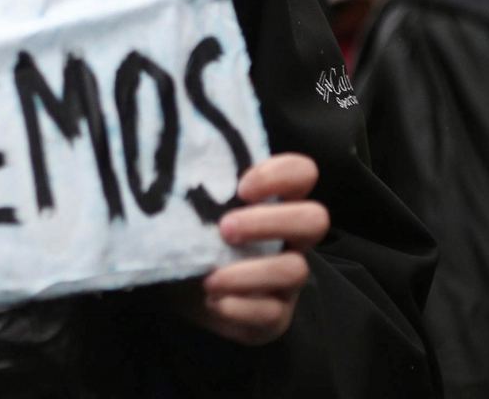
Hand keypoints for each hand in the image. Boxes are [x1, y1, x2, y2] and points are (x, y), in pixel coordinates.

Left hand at [176, 153, 329, 345]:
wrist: (181, 294)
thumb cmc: (190, 239)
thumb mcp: (191, 212)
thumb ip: (196, 192)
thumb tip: (174, 175)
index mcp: (273, 203)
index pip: (301, 173)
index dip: (281, 175)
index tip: (242, 187)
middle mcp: (289, 238)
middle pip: (314, 219)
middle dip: (269, 222)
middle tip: (225, 229)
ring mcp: (287, 278)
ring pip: (294, 270)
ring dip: (247, 273)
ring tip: (209, 278)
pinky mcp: (276, 314)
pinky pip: (272, 313)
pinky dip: (238, 307)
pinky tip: (213, 301)